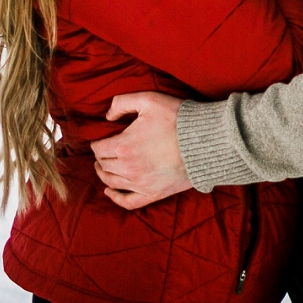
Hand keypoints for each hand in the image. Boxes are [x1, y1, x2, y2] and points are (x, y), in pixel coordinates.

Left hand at [92, 92, 193, 209]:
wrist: (205, 141)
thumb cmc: (177, 118)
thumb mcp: (148, 100)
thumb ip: (122, 102)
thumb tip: (107, 116)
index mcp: (123, 146)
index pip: (98, 148)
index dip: (97, 142)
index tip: (101, 139)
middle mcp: (128, 168)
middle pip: (104, 165)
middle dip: (100, 157)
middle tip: (102, 151)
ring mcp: (140, 183)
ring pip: (111, 182)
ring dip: (104, 174)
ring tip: (103, 167)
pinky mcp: (153, 193)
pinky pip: (128, 202)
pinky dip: (115, 198)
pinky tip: (109, 192)